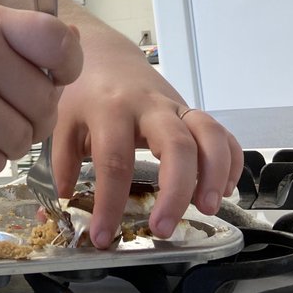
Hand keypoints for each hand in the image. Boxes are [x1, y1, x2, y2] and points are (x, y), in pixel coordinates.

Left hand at [50, 49, 242, 248]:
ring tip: (206, 208)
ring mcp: (176, 107)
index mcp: (110, 109)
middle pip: (176, 145)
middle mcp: (148, 106)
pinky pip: (223, 134)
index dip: (110, 204)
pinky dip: (231, 162)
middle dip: (175, 191)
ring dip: (214, 174)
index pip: (114, 162)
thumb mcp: (63, 123)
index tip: (103, 236)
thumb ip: (62, 164)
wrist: (104, 55)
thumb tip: (61, 206)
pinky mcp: (192, 111)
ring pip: (209, 134)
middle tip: (163, 228)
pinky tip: (223, 190)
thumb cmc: (83, 93)